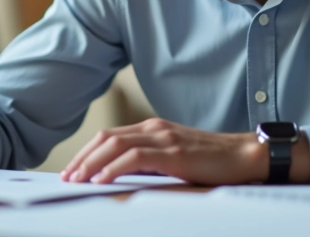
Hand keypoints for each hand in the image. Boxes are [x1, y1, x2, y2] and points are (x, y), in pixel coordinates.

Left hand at [59, 118, 268, 184]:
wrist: (244, 156)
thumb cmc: (213, 162)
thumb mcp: (176, 159)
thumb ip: (152, 162)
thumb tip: (123, 179)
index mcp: (153, 129)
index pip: (110, 137)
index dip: (87, 152)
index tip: (72, 170)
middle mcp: (154, 128)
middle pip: (106, 138)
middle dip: (82, 158)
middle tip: (66, 177)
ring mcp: (163, 138)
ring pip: (115, 145)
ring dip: (91, 163)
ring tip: (76, 180)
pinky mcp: (173, 152)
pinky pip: (134, 158)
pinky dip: (113, 168)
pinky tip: (101, 181)